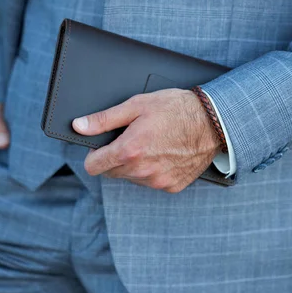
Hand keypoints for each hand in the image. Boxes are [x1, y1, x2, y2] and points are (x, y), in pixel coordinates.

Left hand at [72, 89, 221, 192]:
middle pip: (111, 173)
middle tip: (132, 138)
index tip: (102, 145)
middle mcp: (142, 171)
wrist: (212, 122)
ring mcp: (157, 181)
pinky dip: (153, 170)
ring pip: (132, 178)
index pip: (93, 167)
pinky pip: (152, 182)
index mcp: (129, 151)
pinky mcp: (171, 186)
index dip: (94, 154)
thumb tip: (79, 126)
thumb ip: (104, 119)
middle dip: (115, 158)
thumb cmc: (175, 109)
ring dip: (135, 165)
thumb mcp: (136, 106)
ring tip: (152, 143)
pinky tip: (165, 153)